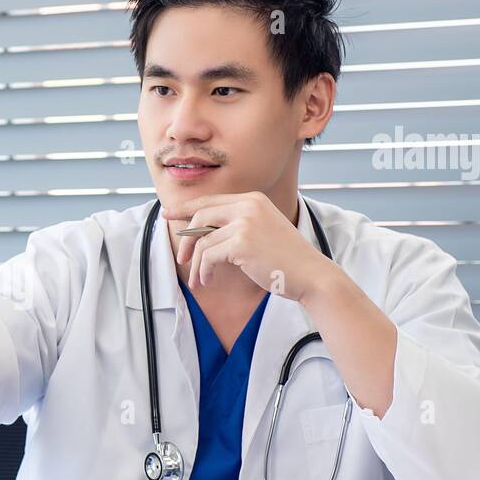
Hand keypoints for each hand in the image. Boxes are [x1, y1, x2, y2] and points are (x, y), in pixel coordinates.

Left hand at [162, 191, 337, 299]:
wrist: (311, 275)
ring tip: (199, 279)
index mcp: (253, 199)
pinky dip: (203, 270)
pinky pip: (208, 255)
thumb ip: (236, 225)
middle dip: (186, 238)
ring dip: (196, 263)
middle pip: (201, 215)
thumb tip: (200, 231)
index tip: (168, 214)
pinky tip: (207, 280)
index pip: (211, 200)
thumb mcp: (261, 232)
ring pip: (203, 240)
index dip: (186, 207)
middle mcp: (248, 205)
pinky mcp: (241, 242)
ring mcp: (245, 222)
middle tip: (181, 258)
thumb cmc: (285, 259)